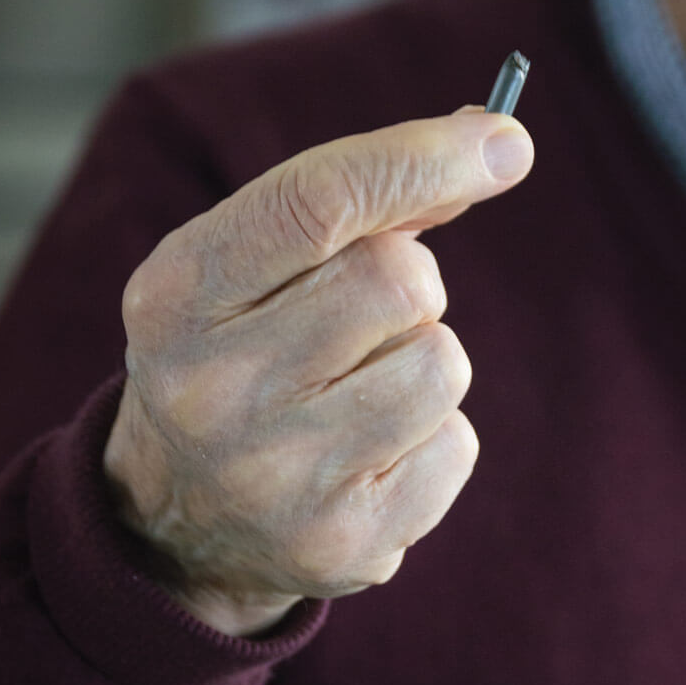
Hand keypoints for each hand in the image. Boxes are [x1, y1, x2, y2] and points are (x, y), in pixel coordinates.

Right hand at [102, 111, 533, 635]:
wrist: (179, 520)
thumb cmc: (240, 356)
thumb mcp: (253, 267)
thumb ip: (355, 203)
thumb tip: (492, 145)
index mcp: (179, 296)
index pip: (319, 201)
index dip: (422, 160)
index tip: (506, 140)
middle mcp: (214, 390)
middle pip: (401, 280)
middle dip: (412, 283)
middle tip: (366, 318)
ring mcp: (277, 478)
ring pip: (443, 362)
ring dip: (425, 361)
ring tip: (361, 390)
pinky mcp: (342, 544)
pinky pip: (457, 444)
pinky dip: (434, 438)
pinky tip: (371, 453)